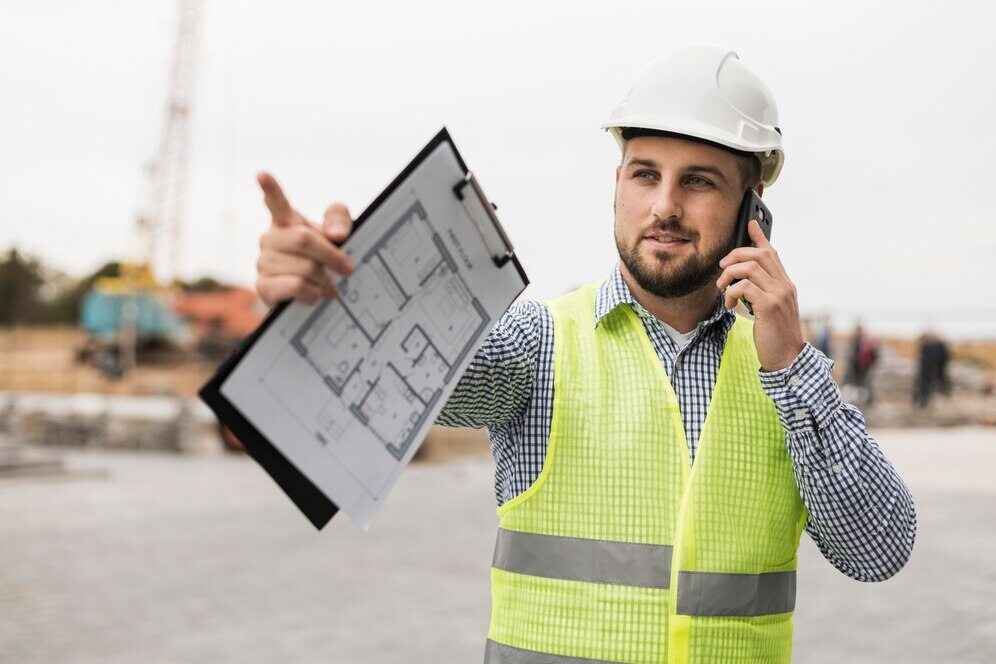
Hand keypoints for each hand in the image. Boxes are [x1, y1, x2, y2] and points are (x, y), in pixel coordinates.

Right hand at [255, 172, 355, 306]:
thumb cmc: (322, 257)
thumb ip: (340, 221)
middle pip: (303, 239)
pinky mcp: (263, 286)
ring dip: (325, 280)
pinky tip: (314, 295)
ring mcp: (263, 262)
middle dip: (332, 255)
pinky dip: (313, 293)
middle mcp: (270, 238)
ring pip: (305, 267)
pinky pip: (296, 286)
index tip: (262, 174)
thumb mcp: (337, 234)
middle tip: (348, 269)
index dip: (270, 189)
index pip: (276, 202)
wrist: (311, 293)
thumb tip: (337, 235)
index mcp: (285, 221)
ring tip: (330, 287)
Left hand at [716, 219, 804, 370]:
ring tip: (722, 288)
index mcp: (785, 284)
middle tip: (722, 268)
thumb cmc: (775, 334)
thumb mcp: (770, 308)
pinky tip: (728, 304)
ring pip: (749, 267)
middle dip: (735, 255)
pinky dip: (731, 292)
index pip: (773, 253)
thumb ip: (762, 292)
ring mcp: (778, 295)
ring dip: (729, 275)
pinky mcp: (769, 306)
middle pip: (759, 254)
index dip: (760, 237)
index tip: (750, 223)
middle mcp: (784, 285)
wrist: (787, 357)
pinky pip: (744, 287)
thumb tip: (742, 282)